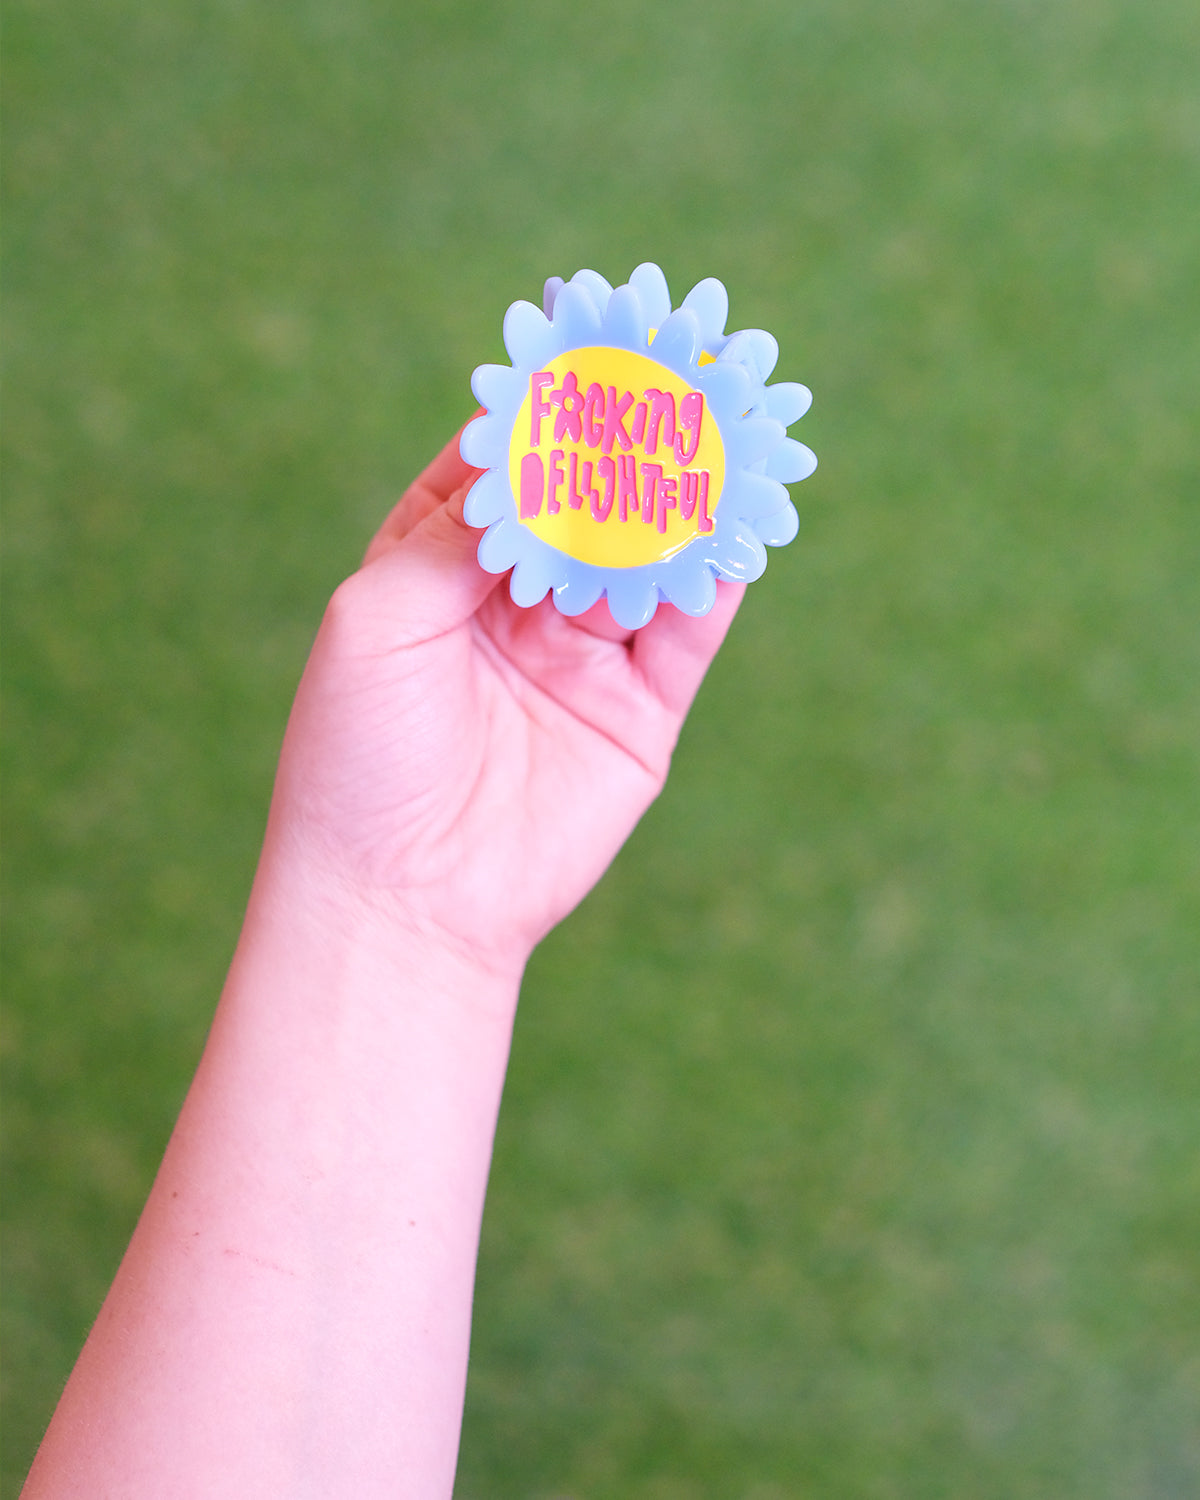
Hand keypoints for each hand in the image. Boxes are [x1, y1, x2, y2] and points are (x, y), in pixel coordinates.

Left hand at [270, 426, 743, 976]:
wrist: (406, 895)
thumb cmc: (361, 753)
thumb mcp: (378, 619)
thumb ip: (460, 532)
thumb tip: (534, 453)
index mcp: (439, 564)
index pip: (505, 464)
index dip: (547, 407)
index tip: (594, 345)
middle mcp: (519, 599)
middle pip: (590, 500)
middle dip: (633, 441)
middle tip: (685, 371)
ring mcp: (584, 653)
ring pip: (649, 555)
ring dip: (689, 497)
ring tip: (731, 428)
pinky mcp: (640, 710)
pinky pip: (690, 631)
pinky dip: (718, 577)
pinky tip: (739, 524)